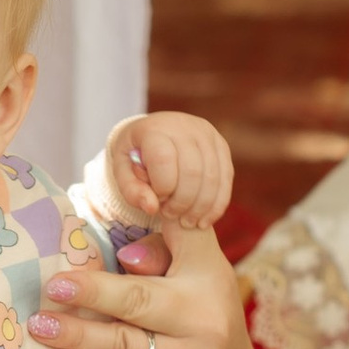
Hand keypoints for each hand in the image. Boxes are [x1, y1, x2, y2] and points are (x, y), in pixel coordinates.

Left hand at [30, 215, 257, 348]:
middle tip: (53, 285)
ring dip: (80, 337)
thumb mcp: (196, 277)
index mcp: (206, 275)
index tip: (124, 195)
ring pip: (125, 346)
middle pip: (139, 299)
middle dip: (93, 291)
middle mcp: (203, 318)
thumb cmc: (197, 319)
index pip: (184, 236)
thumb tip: (123, 257)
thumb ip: (163, 252)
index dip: (159, 214)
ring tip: (40, 327)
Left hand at [104, 110, 233, 233]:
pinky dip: (217, 204)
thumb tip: (152, 208)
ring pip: (212, 177)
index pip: (164, 160)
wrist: (156, 131)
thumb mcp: (122, 170)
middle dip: (183, 202)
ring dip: (201, 207)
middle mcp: (184, 126)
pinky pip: (226, 178)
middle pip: (192, 171)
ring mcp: (207, 134)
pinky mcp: (221, 145)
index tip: (156, 201)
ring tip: (188, 222)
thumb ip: (132, 191)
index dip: (162, 188)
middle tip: (171, 216)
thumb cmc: (135, 155)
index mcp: (155, 128)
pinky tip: (205, 220)